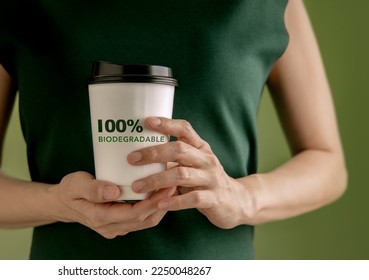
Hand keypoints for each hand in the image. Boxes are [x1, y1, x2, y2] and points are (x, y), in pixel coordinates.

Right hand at [52, 171, 174, 238]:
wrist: (62, 203)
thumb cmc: (69, 190)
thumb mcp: (76, 185)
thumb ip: (94, 189)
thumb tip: (114, 191)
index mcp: (100, 217)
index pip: (133, 214)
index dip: (152, 203)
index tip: (165, 187)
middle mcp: (110, 227)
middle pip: (143, 220)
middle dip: (161, 203)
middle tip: (174, 184)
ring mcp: (115, 228)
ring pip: (144, 222)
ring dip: (159, 207)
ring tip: (171, 188)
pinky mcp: (119, 224)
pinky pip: (140, 220)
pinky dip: (152, 208)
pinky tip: (159, 194)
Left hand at [127, 117, 256, 228]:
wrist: (236, 202)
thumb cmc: (205, 180)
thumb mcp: (192, 164)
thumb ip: (172, 158)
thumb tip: (138, 153)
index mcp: (200, 148)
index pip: (185, 129)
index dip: (167, 124)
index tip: (147, 121)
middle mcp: (206, 160)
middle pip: (179, 150)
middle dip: (154, 153)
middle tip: (132, 159)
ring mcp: (211, 179)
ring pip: (182, 175)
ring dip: (157, 180)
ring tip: (137, 187)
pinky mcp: (214, 198)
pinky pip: (193, 198)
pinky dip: (175, 201)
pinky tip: (160, 203)